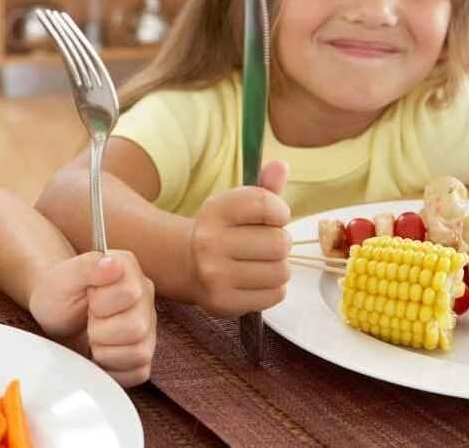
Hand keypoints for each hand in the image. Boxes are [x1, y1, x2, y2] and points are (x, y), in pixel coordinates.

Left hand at [28, 249, 156, 386]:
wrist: (54, 316)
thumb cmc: (58, 294)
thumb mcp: (63, 277)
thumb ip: (86, 266)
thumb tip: (112, 263)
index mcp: (129, 271)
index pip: (129, 293)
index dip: (100, 302)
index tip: (88, 298)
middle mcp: (145, 297)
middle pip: (136, 327)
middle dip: (100, 329)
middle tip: (88, 320)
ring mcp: (148, 327)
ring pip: (139, 352)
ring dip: (105, 350)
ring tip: (92, 336)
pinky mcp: (142, 353)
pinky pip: (138, 372)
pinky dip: (112, 368)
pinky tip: (99, 353)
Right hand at [187, 160, 291, 316]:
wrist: (188, 264)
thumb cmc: (225, 231)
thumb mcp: (238, 205)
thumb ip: (263, 188)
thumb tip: (281, 166)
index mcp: (214, 210)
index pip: (267, 204)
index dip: (280, 212)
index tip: (273, 218)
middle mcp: (208, 242)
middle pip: (280, 243)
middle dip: (280, 243)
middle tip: (265, 245)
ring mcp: (214, 275)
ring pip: (281, 271)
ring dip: (279, 267)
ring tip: (261, 263)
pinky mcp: (223, 302)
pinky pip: (276, 294)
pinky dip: (273, 288)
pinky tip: (255, 281)